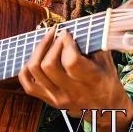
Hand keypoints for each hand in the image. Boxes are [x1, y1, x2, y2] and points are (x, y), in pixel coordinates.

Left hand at [18, 27, 132, 131]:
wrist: (105, 107)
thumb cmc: (106, 78)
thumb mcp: (105, 60)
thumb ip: (90, 43)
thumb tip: (72, 24)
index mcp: (92, 80)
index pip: (71, 61)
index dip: (66, 43)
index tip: (67, 33)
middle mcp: (73, 92)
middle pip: (48, 65)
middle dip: (50, 44)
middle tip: (56, 34)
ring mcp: (58, 98)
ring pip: (35, 71)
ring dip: (38, 51)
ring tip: (47, 40)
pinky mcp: (49, 100)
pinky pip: (27, 84)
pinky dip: (26, 68)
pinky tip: (36, 57)